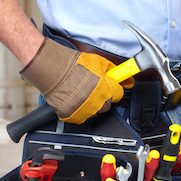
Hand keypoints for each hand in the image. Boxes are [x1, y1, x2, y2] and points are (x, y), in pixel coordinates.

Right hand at [20, 38, 134, 123]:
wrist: (53, 70)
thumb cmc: (74, 65)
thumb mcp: (100, 63)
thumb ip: (115, 72)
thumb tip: (127, 79)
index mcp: (105, 89)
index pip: (118, 94)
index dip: (113, 89)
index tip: (109, 87)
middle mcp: (97, 102)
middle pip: (107, 105)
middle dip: (103, 97)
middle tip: (93, 89)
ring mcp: (84, 111)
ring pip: (95, 112)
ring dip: (92, 105)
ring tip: (82, 93)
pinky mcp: (72, 116)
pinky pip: (81, 117)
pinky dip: (79, 110)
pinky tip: (75, 100)